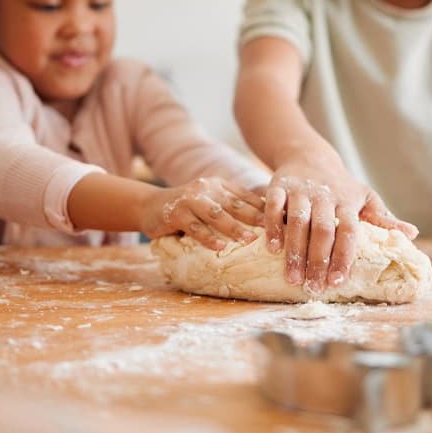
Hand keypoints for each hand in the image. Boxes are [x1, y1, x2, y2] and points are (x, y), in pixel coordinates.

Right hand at [140, 177, 264, 249]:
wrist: (148, 206)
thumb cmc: (186, 209)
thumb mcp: (210, 202)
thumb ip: (230, 208)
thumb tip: (265, 224)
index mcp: (220, 185)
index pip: (247, 196)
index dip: (265, 208)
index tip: (282, 221)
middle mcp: (207, 188)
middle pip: (236, 204)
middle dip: (256, 218)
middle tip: (274, 231)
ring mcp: (191, 200)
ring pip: (217, 214)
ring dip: (235, 228)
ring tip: (250, 240)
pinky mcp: (176, 213)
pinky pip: (195, 227)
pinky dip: (208, 237)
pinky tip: (220, 247)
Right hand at [264, 156, 417, 291]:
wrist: (309, 155)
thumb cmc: (340, 186)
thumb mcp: (364, 197)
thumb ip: (383, 218)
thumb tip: (413, 234)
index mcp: (347, 202)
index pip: (348, 231)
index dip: (343, 256)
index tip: (337, 281)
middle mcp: (324, 196)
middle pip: (323, 230)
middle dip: (318, 260)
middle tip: (313, 288)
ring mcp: (301, 191)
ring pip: (298, 221)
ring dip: (295, 251)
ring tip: (293, 278)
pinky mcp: (279, 186)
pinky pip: (274, 207)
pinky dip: (272, 227)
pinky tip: (272, 248)